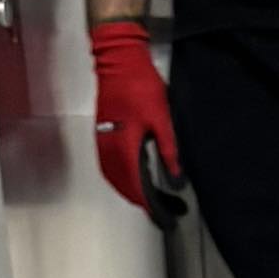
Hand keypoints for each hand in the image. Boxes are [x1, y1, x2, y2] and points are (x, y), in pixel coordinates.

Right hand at [89, 17, 178, 215]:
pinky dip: (119, 177)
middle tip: (162, 211)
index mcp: (125, 147)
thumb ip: (168, 151)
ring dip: (129, 191)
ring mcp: (103, 140)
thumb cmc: (140, 85)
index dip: (151, 206)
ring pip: (113, 176)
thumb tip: (177, 178)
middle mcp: (110, 147)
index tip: (164, 217)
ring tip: (148, 200)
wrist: (118, 60)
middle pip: (123, 185)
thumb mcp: (162, 120)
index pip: (137, 187)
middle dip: (142, 201)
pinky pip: (108, 165)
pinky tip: (131, 178)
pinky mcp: (102, 133)